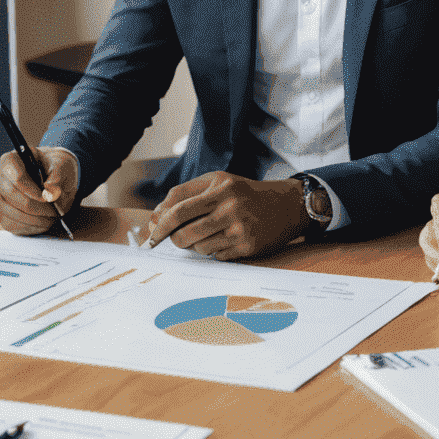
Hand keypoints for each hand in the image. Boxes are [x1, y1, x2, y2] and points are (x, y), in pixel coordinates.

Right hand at [0, 147, 77, 234]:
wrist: (54, 176)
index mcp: (12, 159)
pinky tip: (42, 223)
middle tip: (51, 211)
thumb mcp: (62, 165)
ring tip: (49, 218)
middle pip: (7, 195)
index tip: (45, 198)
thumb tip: (50, 191)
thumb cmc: (54, 167)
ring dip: (30, 219)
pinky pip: (9, 224)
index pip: (13, 175)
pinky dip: (27, 227)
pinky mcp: (3, 212)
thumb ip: (57, 175)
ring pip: (6, 211)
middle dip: (31, 207)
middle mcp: (0, 177)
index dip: (29, 190)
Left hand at [147, 172, 306, 259]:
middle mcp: (229, 208)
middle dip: (174, 239)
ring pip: (199, 247)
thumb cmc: (244, 193)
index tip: (151, 233)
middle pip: (184, 233)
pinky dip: (215, 251)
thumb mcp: (217, 181)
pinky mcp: (248, 247)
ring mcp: (240, 229)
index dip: (159, 223)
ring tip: (209, 234)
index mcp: (219, 189)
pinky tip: (226, 240)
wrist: (287, 205)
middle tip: (175, 238)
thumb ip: (187, 193)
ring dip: (197, 245)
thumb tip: (157, 215)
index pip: (178, 209)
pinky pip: (217, 256)